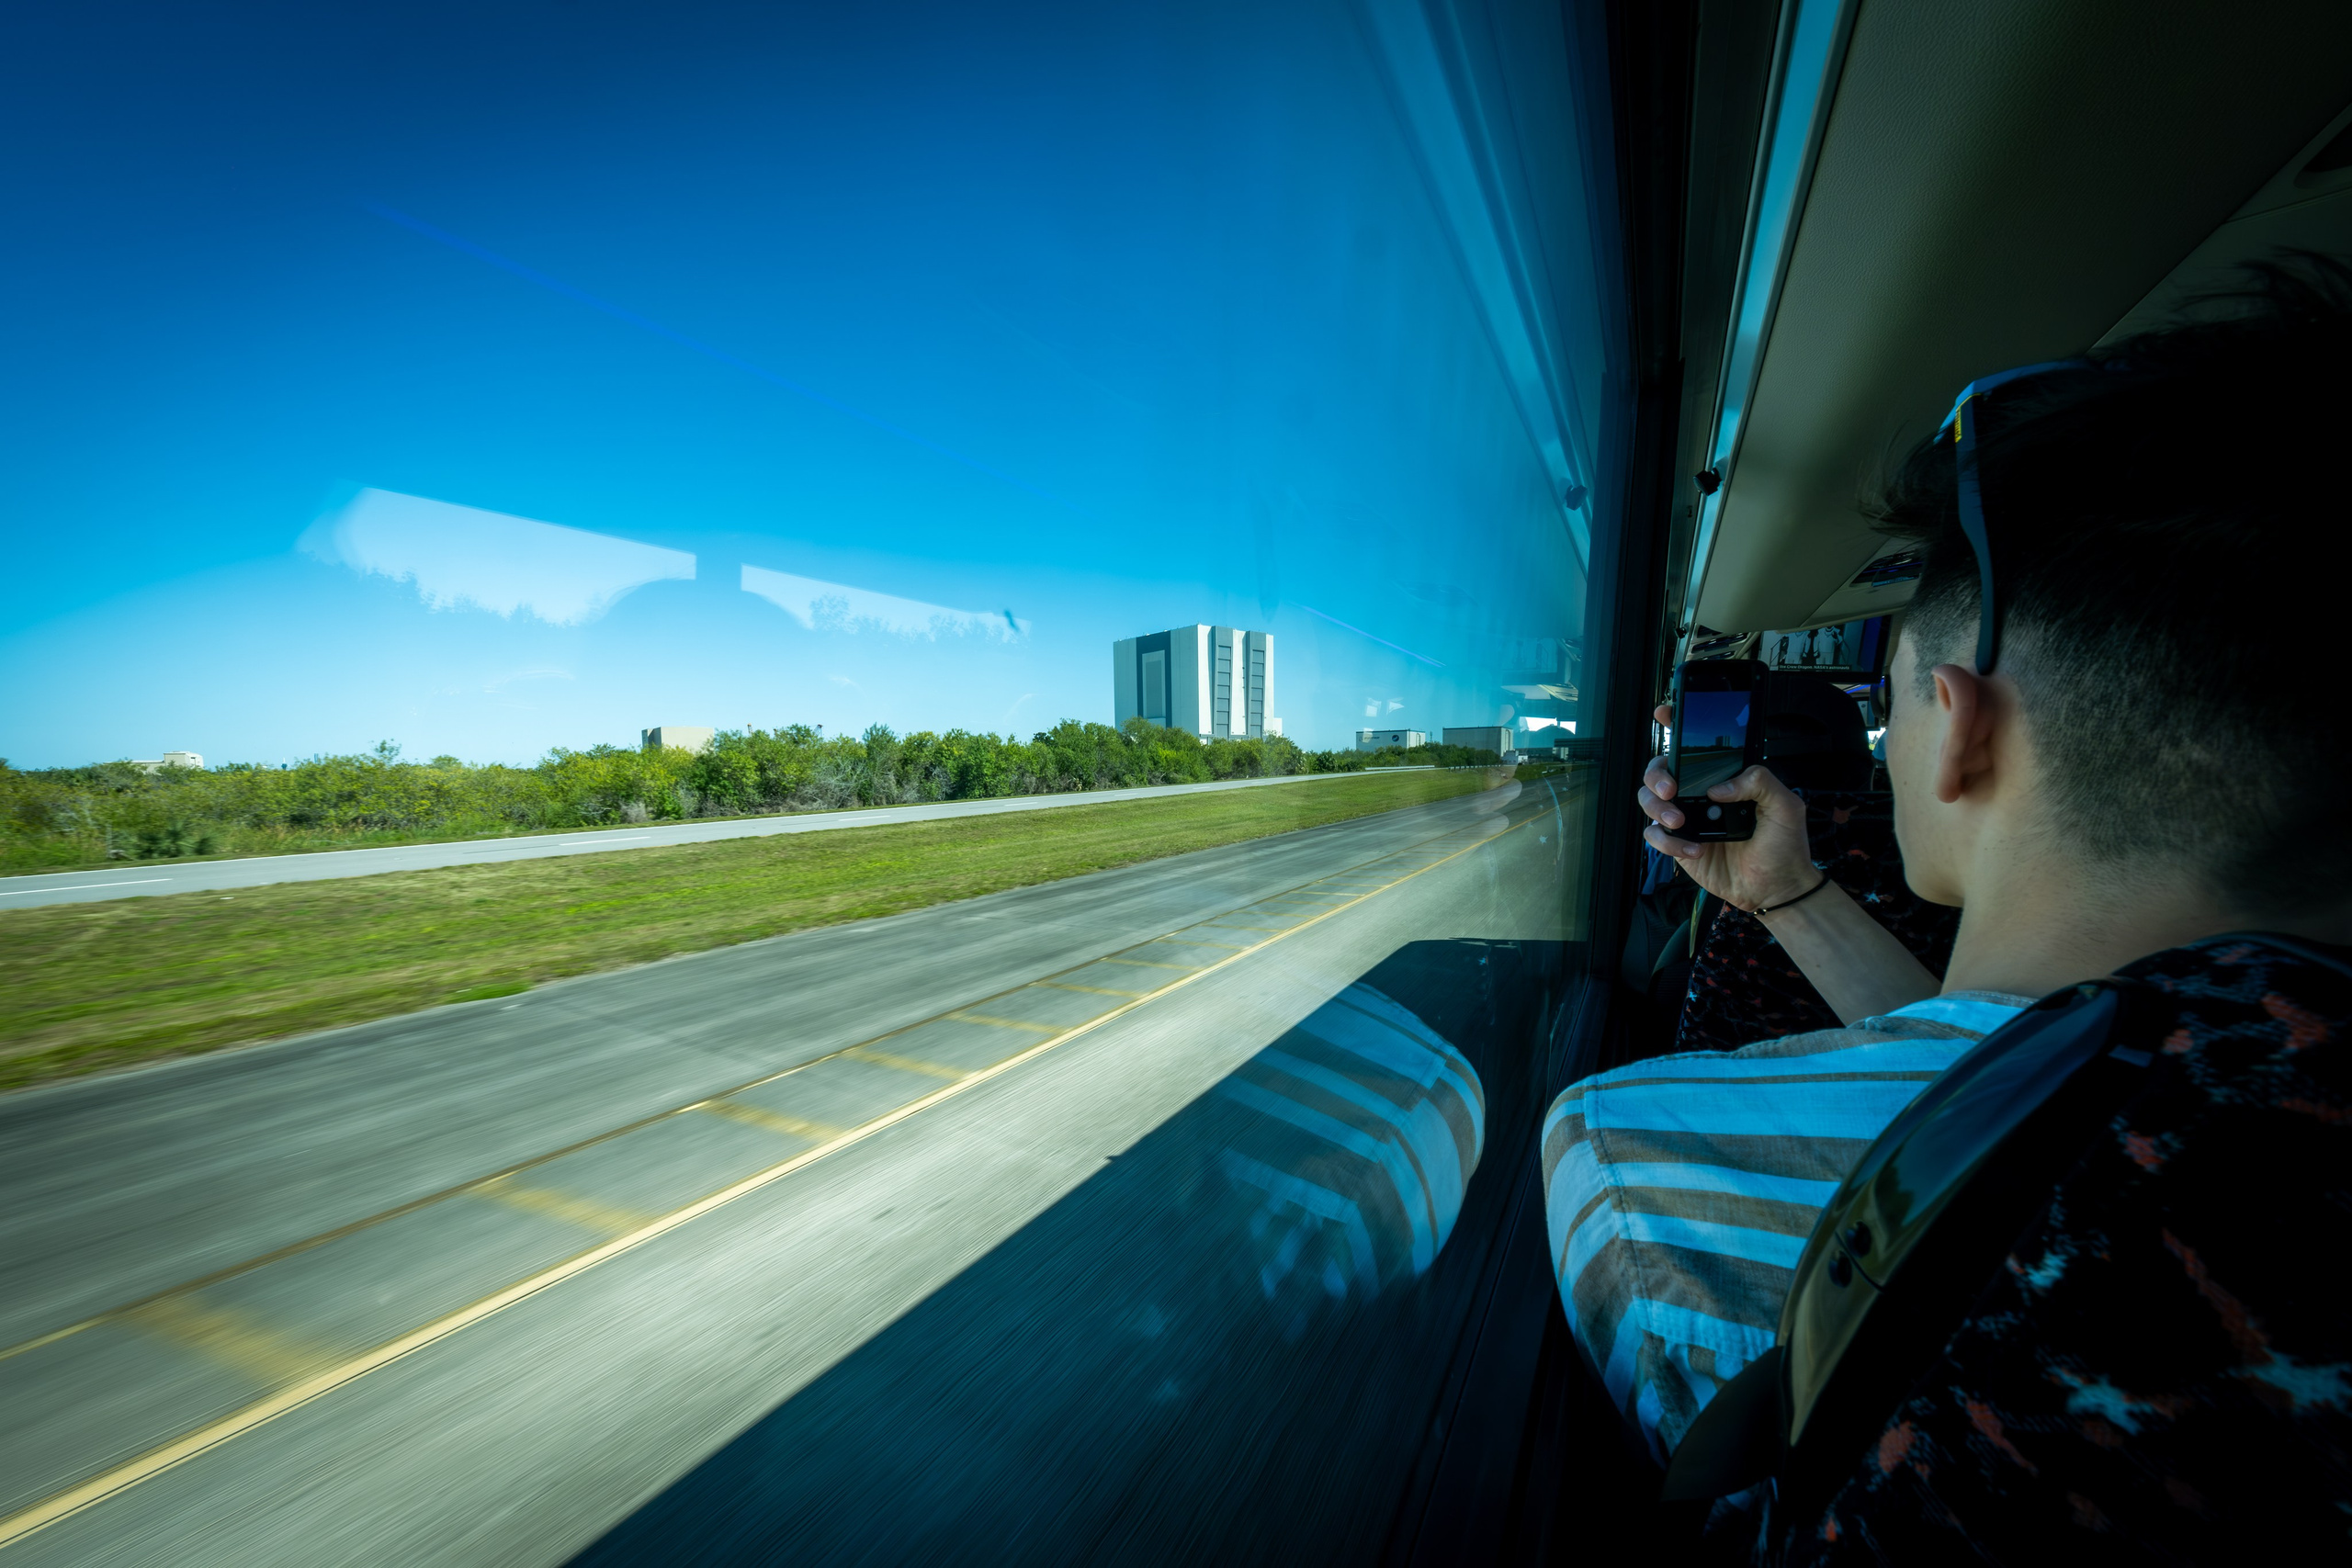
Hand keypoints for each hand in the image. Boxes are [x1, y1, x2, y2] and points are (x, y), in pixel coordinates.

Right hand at [1639, 702, 1818, 912]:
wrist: (1777, 889)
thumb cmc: (1785, 846)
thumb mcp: (1785, 805)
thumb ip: (1759, 781)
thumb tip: (1719, 786)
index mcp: (1725, 779)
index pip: (1696, 748)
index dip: (1675, 728)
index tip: (1664, 715)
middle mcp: (1701, 795)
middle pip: (1660, 772)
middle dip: (1657, 776)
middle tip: (1672, 789)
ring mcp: (1688, 820)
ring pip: (1650, 801)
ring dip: (1658, 809)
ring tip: (1680, 823)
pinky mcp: (1680, 846)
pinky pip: (1655, 836)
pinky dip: (1668, 842)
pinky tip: (1695, 849)